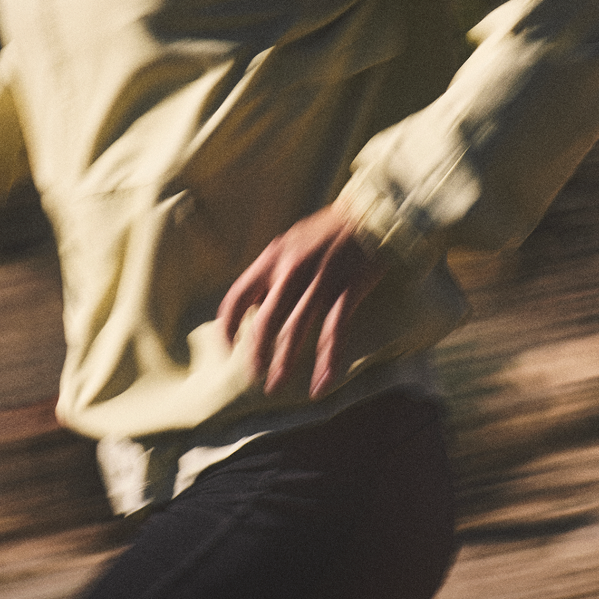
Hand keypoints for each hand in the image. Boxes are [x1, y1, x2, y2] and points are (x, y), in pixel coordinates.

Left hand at [217, 203, 388, 399]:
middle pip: (266, 321)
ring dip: (285, 363)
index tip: (228, 348)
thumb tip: (257, 302)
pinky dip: (328, 360)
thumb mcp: (291, 242)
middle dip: (258, 354)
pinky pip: (334, 332)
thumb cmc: (329, 230)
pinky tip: (322, 382)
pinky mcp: (348, 289)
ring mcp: (321, 280)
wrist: (371, 213)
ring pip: (297, 330)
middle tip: (254, 378)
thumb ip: (273, 270)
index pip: (238, 296)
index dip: (228, 326)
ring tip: (277, 385)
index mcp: (273, 258)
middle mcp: (291, 269)